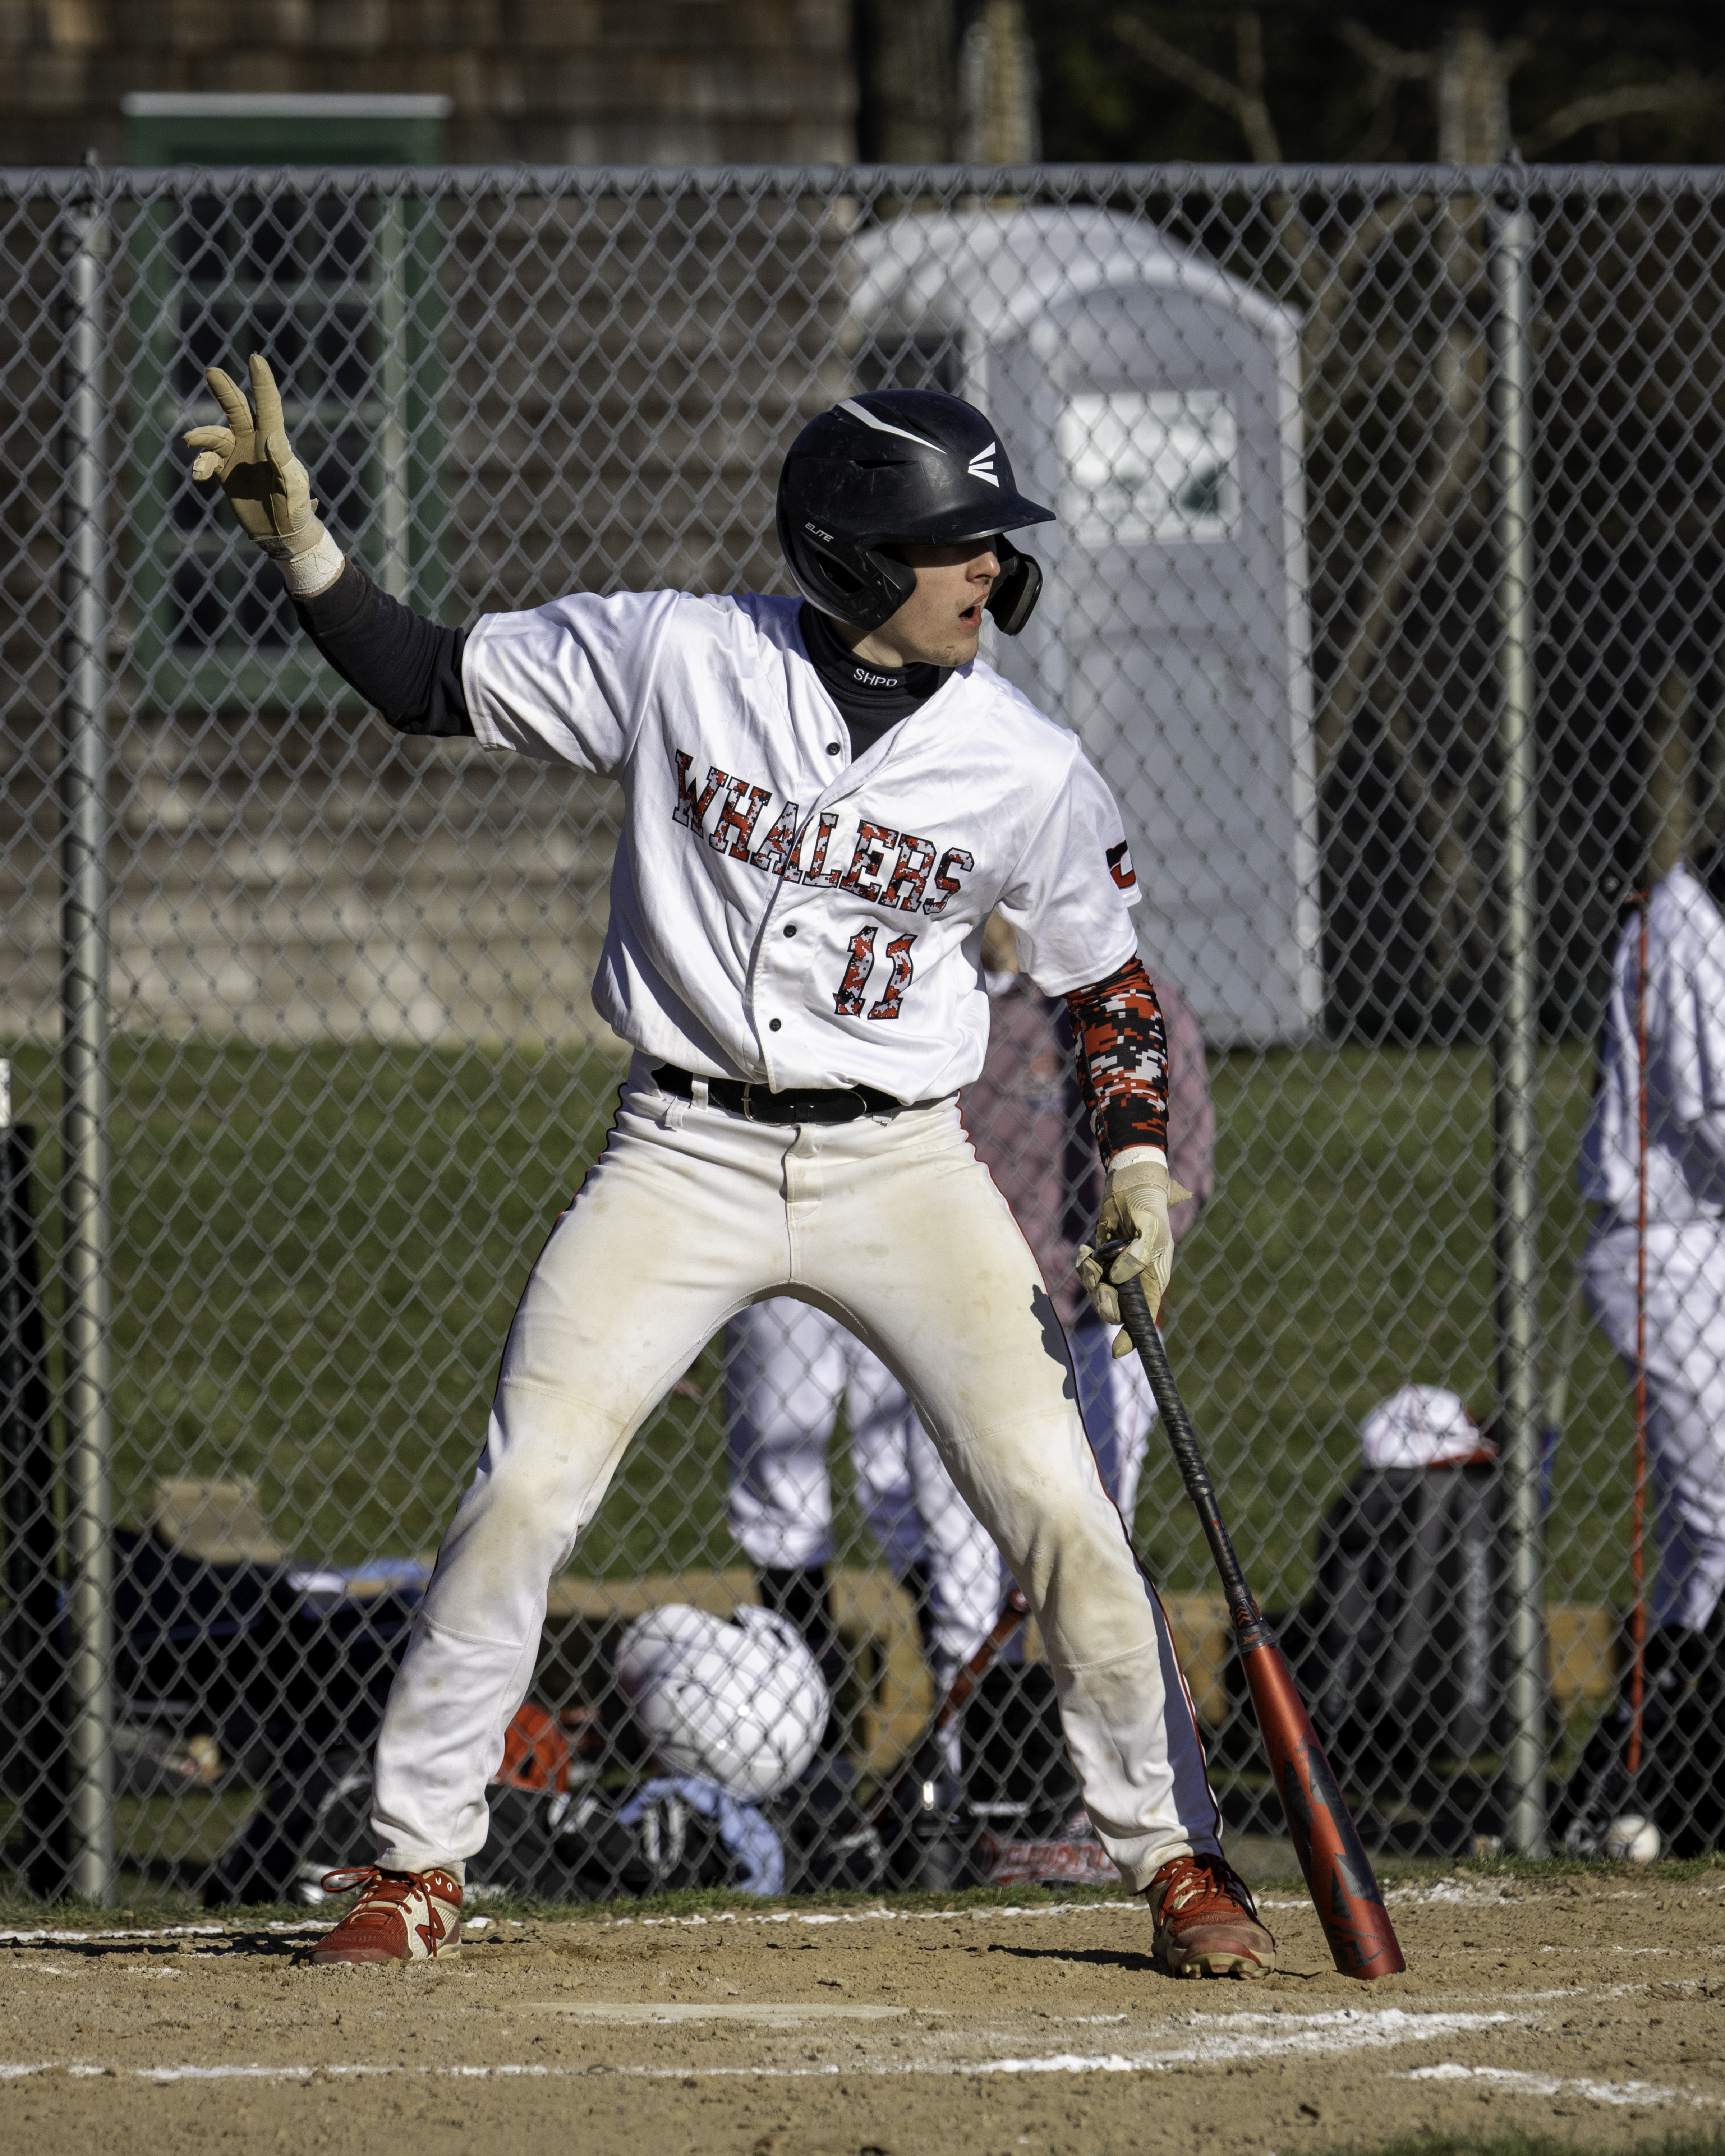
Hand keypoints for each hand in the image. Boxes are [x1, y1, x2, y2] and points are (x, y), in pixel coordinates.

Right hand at [182, 353, 333, 575]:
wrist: (282, 532)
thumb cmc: (295, 508)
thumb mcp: (294, 487)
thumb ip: (283, 463)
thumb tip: (271, 438)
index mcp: (274, 440)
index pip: (268, 406)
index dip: (261, 383)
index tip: (255, 358)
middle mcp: (252, 441)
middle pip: (236, 409)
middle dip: (224, 390)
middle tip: (212, 372)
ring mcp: (236, 455)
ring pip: (214, 435)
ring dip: (202, 435)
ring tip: (191, 441)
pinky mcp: (224, 472)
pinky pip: (207, 461)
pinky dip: (200, 464)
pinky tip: (199, 475)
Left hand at [1076, 1150, 1190, 1355]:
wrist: (1130, 1186)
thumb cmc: (1148, 1208)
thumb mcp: (1151, 1230)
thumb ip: (1137, 1257)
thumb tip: (1119, 1279)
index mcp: (1153, 1281)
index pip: (1144, 1317)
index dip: (1133, 1338)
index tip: (1118, 1352)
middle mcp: (1134, 1282)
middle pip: (1113, 1310)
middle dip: (1102, 1298)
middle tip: (1099, 1274)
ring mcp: (1115, 1273)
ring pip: (1095, 1293)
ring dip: (1089, 1277)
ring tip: (1093, 1255)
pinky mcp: (1100, 1261)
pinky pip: (1085, 1274)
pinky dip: (1083, 1263)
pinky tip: (1088, 1248)